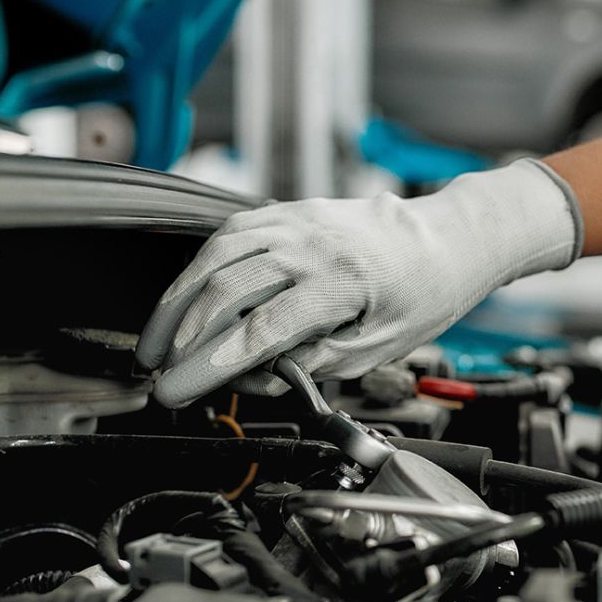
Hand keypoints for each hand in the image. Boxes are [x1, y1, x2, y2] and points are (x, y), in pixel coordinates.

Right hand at [135, 160, 581, 406]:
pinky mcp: (287, 211)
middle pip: (225, 289)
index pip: (259, 331)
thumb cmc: (419, 296)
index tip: (176, 390)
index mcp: (341, 285)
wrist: (445, 241)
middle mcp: (313, 246)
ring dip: (177, 301)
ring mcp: (297, 222)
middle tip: (158, 374)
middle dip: (181, 337)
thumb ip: (315, 362)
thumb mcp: (379, 348)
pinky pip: (229, 235)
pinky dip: (198, 267)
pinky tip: (184, 298)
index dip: (209, 365)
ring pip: (215, 255)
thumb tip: (258, 375)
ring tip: (157, 342)